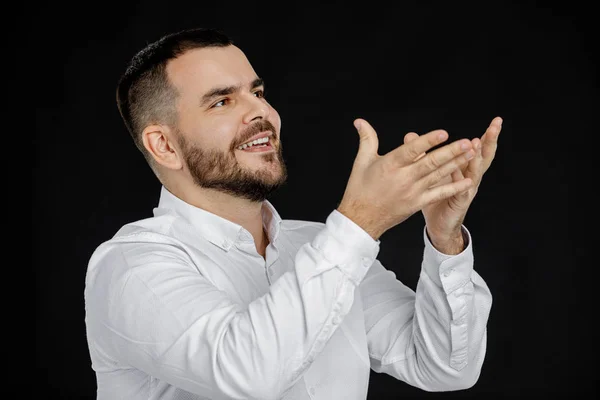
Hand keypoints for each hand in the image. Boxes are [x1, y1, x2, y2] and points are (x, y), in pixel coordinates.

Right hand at [336, 118, 475, 240]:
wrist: (361, 219)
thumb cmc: (360, 189)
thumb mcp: (362, 162)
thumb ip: (367, 139)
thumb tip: (359, 121)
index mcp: (389, 165)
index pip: (411, 151)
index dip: (427, 141)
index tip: (443, 133)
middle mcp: (403, 178)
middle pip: (430, 163)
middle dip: (450, 152)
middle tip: (467, 142)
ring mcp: (412, 192)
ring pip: (437, 175)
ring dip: (456, 164)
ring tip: (471, 153)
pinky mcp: (416, 203)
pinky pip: (438, 194)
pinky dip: (453, 187)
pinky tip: (467, 181)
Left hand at [403, 117, 502, 253]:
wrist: (439, 224)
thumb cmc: (436, 196)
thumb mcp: (430, 172)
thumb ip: (423, 154)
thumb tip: (410, 136)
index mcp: (465, 168)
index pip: (479, 149)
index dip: (487, 136)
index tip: (495, 121)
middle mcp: (470, 177)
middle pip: (484, 157)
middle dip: (490, 141)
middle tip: (495, 126)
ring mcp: (467, 189)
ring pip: (476, 171)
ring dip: (476, 157)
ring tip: (476, 144)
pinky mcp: (460, 202)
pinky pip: (462, 190)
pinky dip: (462, 181)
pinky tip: (461, 172)